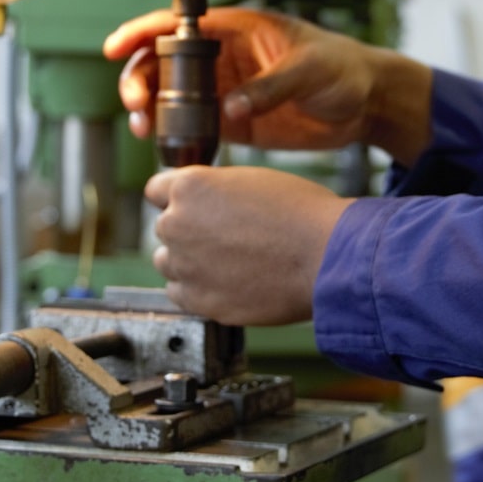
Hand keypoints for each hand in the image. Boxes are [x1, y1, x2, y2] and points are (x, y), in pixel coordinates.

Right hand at [105, 7, 431, 161]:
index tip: (117, 48)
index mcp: (236, 30)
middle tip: (135, 102)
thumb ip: (271, 85)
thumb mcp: (310, 68)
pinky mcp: (234, 122)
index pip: (178, 25)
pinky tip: (167, 147)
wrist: (366, 102)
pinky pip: (193, 126)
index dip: (141, 32)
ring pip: (171, 97)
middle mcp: (222, 59)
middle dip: (139, 79)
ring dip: (150, 110)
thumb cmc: (344, 67)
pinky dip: (175, 136)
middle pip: (162, 62)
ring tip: (143, 127)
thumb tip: (232, 107)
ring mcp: (225, 91)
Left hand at [145, 165, 347, 325]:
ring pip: (169, 262)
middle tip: (227, 237)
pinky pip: (180, 293)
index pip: (157, 190)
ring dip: (190, 262)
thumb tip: (201, 204)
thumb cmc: (300, 214)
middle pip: (166, 227)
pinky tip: (228, 282)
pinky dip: (198, 289)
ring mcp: (184, 266)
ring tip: (229, 262)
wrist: (325, 257)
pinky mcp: (197, 300)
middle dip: (189, 231)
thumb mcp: (250, 181)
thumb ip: (214, 191)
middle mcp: (176, 224)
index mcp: (189, 187)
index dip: (179, 198)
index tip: (195, 208)